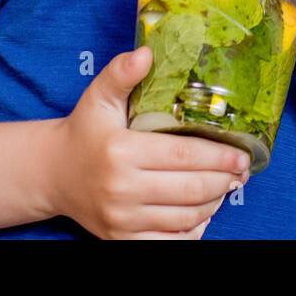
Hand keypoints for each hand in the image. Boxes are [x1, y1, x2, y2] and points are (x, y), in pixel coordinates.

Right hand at [45, 46, 250, 238]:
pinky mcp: (121, 240)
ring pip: (185, 217)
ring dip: (214, 203)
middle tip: (241, 172)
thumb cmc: (85, 131)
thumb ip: (121, 73)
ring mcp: (121, 219)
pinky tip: (203, 212)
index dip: (219, 157)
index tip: (243, 155)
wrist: (53, 174)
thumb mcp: (99, 96)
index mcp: (121, 152)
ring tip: (226, 186)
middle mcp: (121, 189)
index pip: (183, 156)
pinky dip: (193, 230)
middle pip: (190, 190)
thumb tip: (146, 53)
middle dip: (224, 181)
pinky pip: (170, 242)